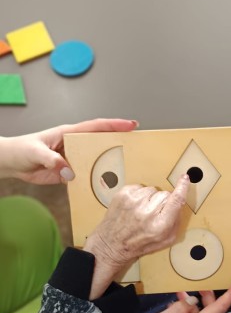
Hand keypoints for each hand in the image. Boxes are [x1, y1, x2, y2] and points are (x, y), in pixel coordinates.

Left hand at [0, 118, 137, 183]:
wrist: (12, 163)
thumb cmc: (21, 149)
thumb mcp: (36, 151)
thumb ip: (53, 160)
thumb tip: (69, 172)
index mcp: (69, 133)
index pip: (96, 127)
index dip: (114, 125)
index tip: (131, 125)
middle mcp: (74, 145)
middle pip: (101, 143)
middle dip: (119, 144)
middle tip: (136, 149)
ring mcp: (73, 160)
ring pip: (95, 162)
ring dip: (108, 167)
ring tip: (126, 172)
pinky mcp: (69, 174)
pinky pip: (85, 178)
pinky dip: (94, 183)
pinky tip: (104, 188)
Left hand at [84, 175, 189, 298]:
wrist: (113, 244)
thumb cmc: (140, 244)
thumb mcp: (166, 240)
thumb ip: (176, 222)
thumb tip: (179, 202)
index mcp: (160, 225)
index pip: (175, 200)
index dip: (182, 187)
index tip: (185, 178)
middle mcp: (147, 212)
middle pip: (165, 194)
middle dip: (163, 202)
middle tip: (153, 214)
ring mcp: (134, 201)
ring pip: (152, 190)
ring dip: (150, 198)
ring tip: (141, 211)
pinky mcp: (123, 194)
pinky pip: (140, 187)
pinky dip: (139, 195)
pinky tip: (134, 207)